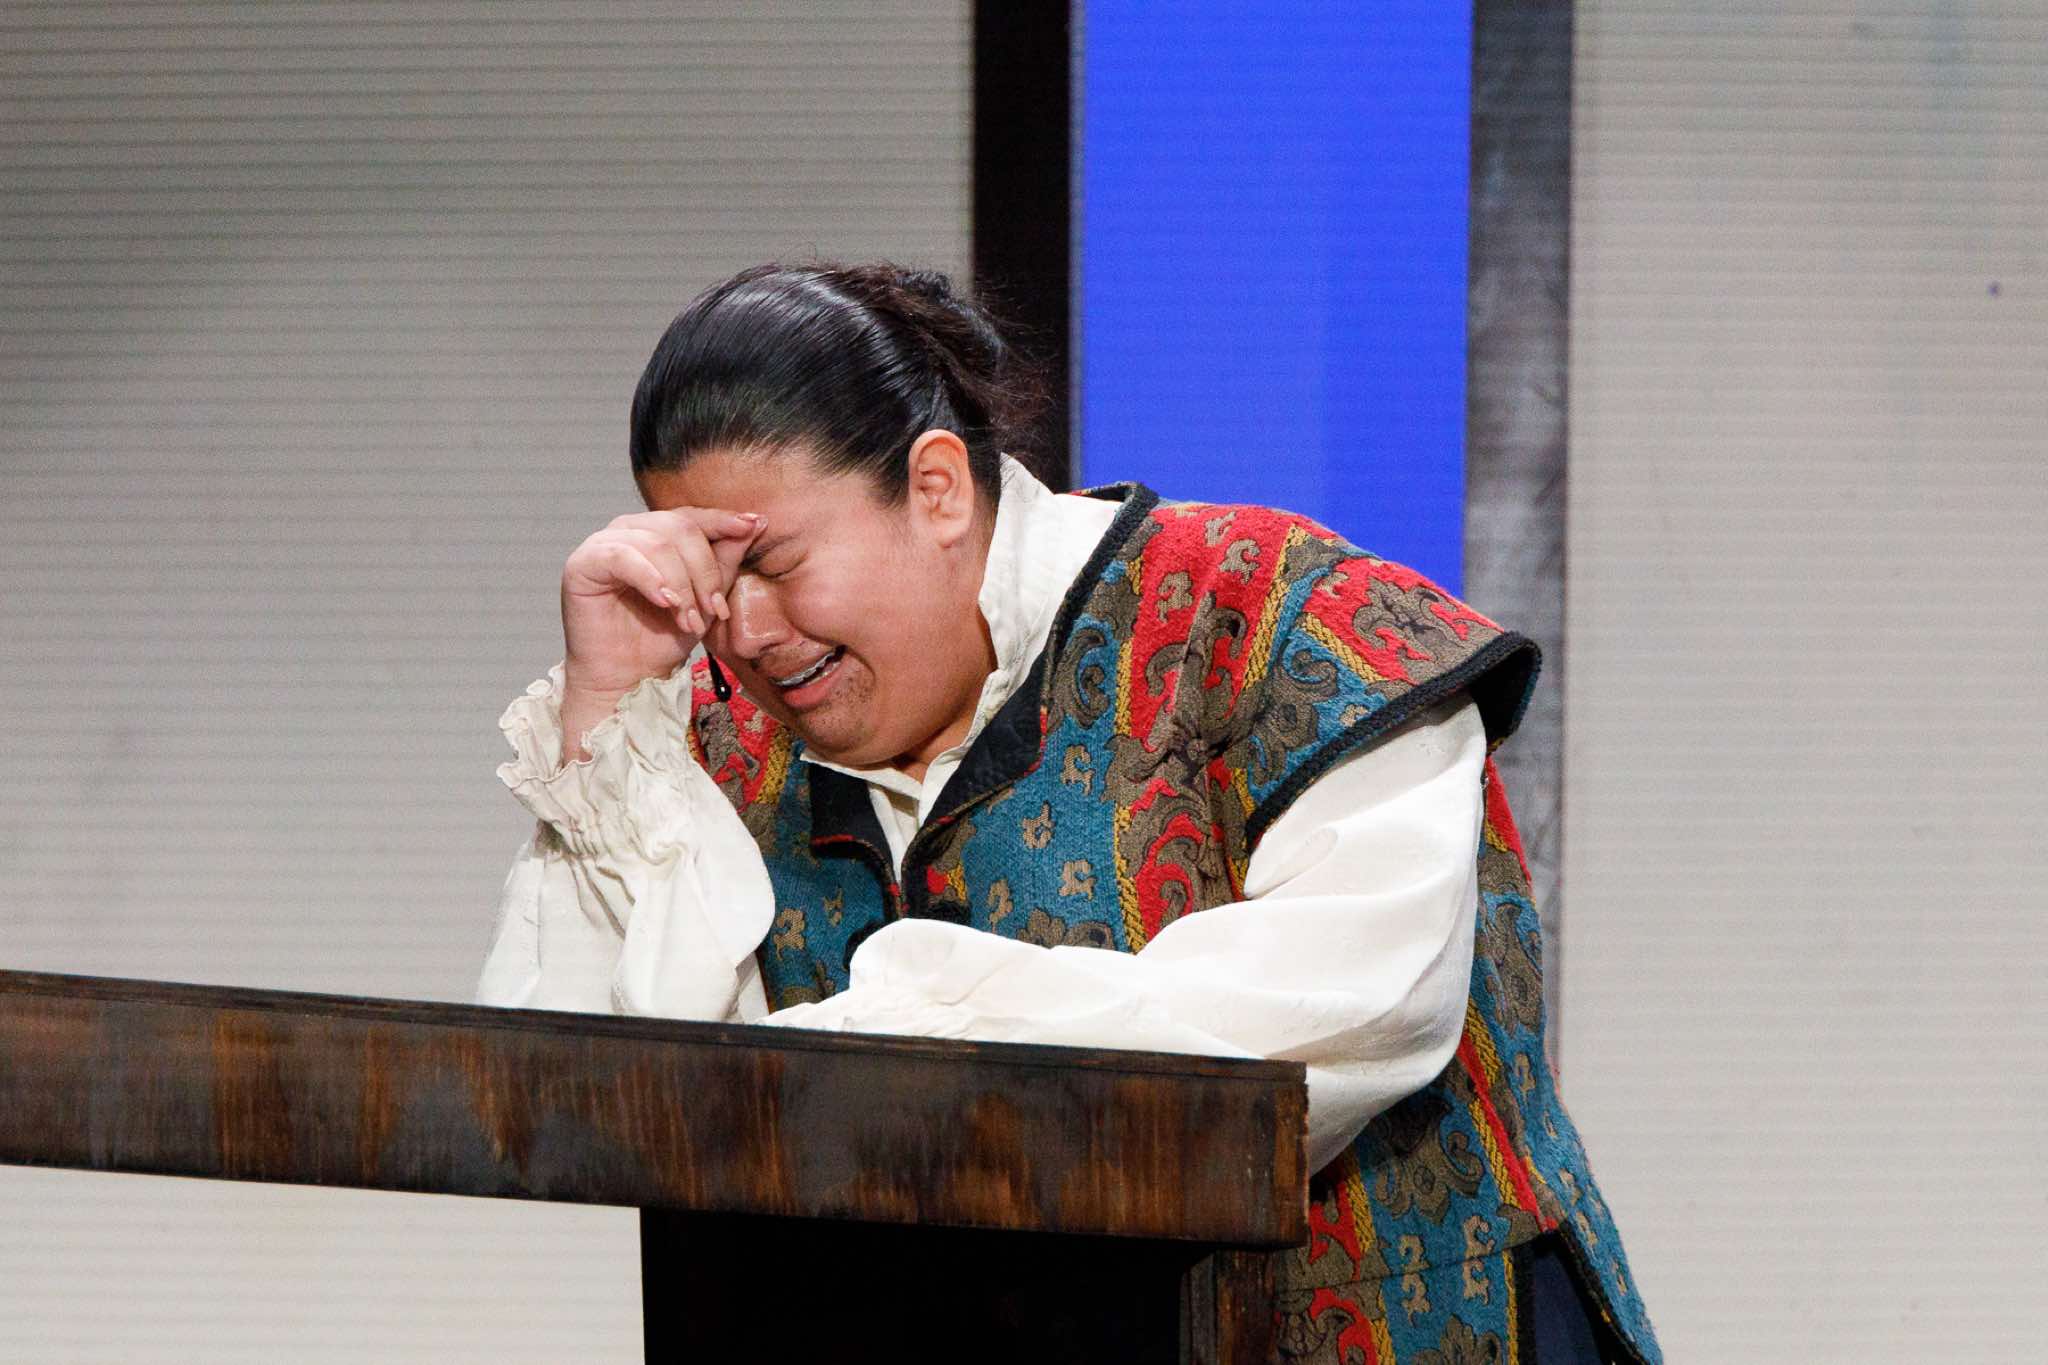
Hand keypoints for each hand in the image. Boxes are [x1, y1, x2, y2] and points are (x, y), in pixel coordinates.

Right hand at [554, 507, 763, 761]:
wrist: (628, 678)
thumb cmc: (663, 638)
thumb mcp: (705, 599)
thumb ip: (725, 561)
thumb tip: (754, 523)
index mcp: (656, 532)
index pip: (692, 515)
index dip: (722, 521)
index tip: (753, 526)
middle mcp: (629, 530)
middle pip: (679, 527)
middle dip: (704, 571)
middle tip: (714, 611)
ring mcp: (604, 543)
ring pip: (657, 543)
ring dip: (681, 585)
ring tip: (688, 620)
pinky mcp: (583, 563)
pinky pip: (622, 557)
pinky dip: (651, 579)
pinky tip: (665, 602)